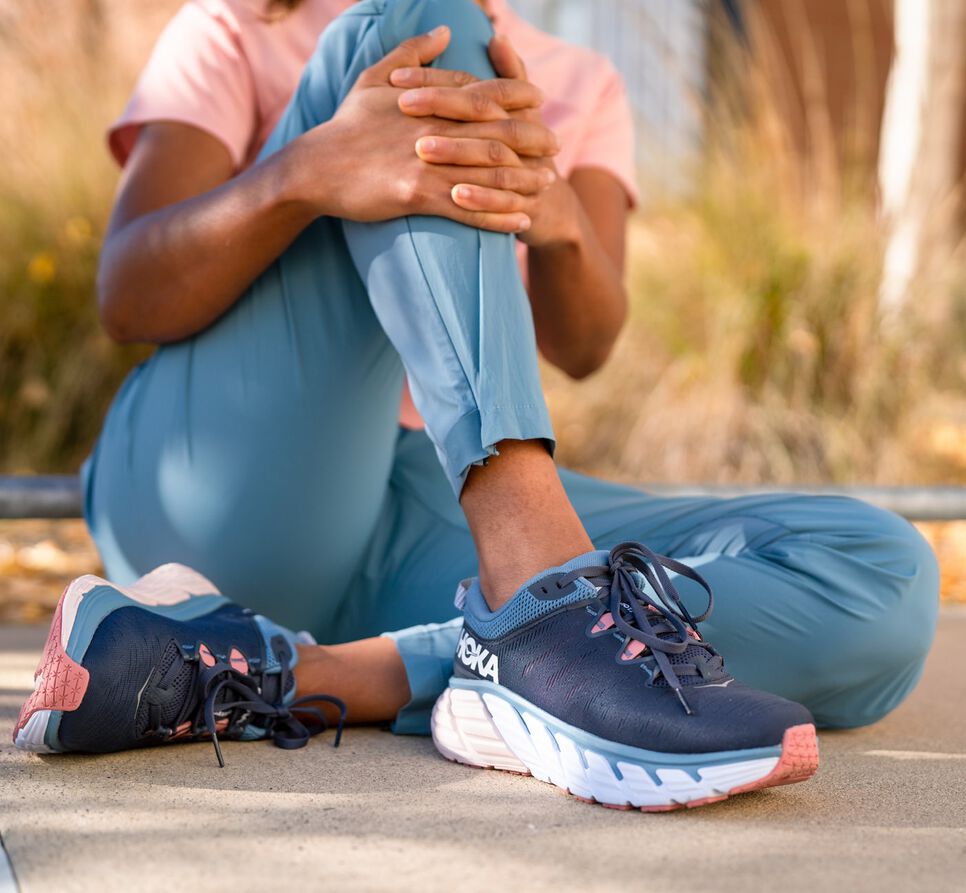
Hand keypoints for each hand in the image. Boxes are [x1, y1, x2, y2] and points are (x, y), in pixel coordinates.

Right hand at [292, 26, 558, 232]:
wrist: (314, 168)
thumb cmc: (345, 125)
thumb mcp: (374, 78)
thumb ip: (413, 52)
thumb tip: (445, 30)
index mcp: (429, 101)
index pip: (486, 92)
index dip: (519, 95)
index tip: (539, 100)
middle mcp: (435, 129)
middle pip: (499, 131)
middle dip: (534, 138)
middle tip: (557, 145)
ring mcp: (428, 163)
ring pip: (490, 171)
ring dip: (525, 180)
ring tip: (547, 186)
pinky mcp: (417, 195)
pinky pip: (469, 208)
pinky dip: (498, 216)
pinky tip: (519, 222)